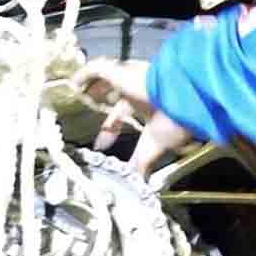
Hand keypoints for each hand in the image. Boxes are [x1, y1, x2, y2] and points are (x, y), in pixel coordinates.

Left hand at [72, 58, 193, 177]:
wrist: (183, 99)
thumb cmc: (176, 121)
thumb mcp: (152, 148)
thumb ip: (140, 164)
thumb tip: (136, 186)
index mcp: (150, 107)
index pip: (127, 116)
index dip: (112, 129)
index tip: (100, 145)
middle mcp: (140, 91)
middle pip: (117, 96)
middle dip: (102, 105)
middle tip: (90, 112)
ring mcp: (129, 79)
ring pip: (108, 77)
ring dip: (94, 87)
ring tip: (78, 91)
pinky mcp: (119, 71)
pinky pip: (96, 69)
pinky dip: (83, 75)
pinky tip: (73, 83)